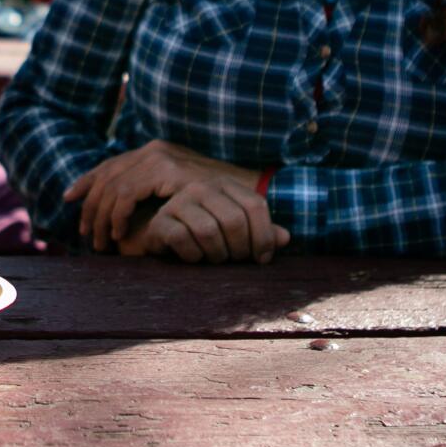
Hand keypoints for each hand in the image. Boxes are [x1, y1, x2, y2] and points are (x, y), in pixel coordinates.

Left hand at [65, 139, 287, 261]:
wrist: (255, 194)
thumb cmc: (215, 205)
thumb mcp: (176, 198)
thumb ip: (142, 194)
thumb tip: (70, 194)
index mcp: (156, 152)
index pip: (110, 164)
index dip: (86, 182)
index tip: (70, 201)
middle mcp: (158, 150)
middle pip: (108, 173)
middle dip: (91, 205)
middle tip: (86, 235)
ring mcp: (166, 160)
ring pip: (115, 185)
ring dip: (102, 216)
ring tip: (102, 242)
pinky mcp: (171, 173)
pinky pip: (129, 192)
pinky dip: (118, 214)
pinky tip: (119, 235)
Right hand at [117, 178, 291, 264]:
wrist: (166, 241)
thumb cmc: (209, 238)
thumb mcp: (239, 233)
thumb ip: (262, 233)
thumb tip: (286, 238)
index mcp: (225, 185)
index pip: (255, 205)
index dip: (264, 236)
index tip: (262, 258)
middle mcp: (201, 188)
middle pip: (234, 220)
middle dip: (240, 249)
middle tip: (236, 261)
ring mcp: (178, 202)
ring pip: (208, 231)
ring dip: (217, 254)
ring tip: (216, 259)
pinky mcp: (159, 221)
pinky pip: (182, 239)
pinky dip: (193, 256)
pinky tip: (194, 258)